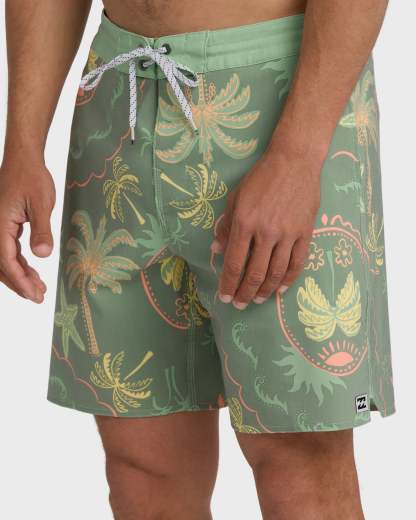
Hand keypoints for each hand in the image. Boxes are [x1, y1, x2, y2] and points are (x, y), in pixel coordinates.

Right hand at [0, 155, 54, 302]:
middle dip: (19, 284)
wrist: (24, 160)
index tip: (33, 294)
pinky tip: (32, 272)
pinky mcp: (4, 226)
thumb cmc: (32, 177)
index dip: (19, 280)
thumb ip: (41, 230)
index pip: (6, 260)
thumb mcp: (41, 204)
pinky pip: (9, 250)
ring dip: (20, 276)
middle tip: (38, 297)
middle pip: (2, 265)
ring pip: (4, 260)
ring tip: (38, 288)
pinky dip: (20, 264)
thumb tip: (42, 256)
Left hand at [212, 143, 322, 308]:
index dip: (229, 283)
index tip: (225, 296)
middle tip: (240, 303)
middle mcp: (266, 232)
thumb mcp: (236, 198)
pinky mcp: (305, 233)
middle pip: (255, 273)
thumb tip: (217, 249)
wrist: (294, 161)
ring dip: (265, 290)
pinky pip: (297, 263)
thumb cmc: (260, 178)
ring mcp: (288, 234)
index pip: (235, 262)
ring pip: (276, 272)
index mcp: (245, 223)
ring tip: (258, 300)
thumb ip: (226, 226)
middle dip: (245, 293)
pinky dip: (289, 279)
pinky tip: (280, 289)